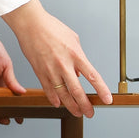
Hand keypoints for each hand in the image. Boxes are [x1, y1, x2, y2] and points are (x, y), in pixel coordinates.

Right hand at [2, 0, 112, 117]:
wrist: (31, 24)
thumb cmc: (52, 28)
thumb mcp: (73, 39)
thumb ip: (79, 57)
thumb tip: (81, 72)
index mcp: (76, 55)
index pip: (92, 76)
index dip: (101, 90)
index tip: (107, 99)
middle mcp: (64, 64)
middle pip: (77, 91)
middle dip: (85, 105)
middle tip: (90, 113)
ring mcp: (51, 70)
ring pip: (63, 95)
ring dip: (71, 106)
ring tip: (77, 112)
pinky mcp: (40, 72)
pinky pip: (48, 90)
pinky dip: (54, 99)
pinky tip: (59, 104)